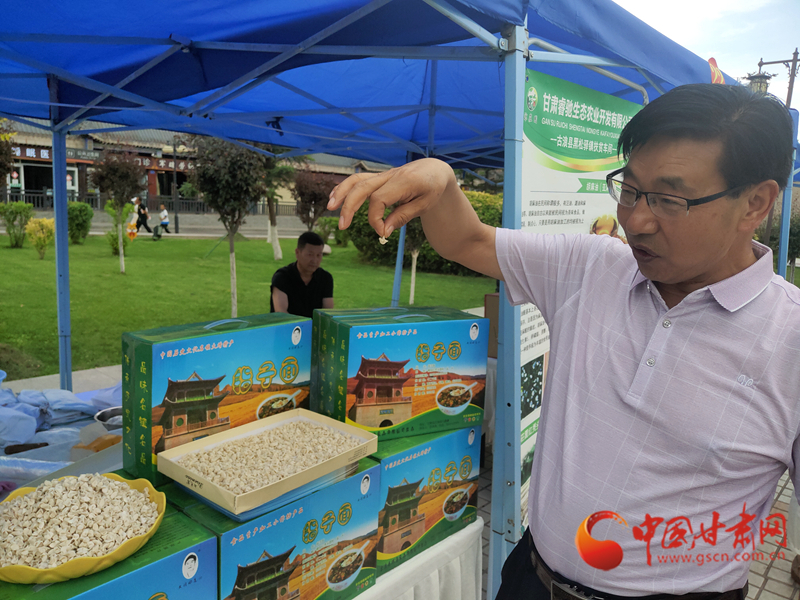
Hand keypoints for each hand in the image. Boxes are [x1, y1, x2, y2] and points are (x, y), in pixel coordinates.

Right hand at [328, 158, 452, 236]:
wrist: (433, 170)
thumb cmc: (431, 188)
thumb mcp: (424, 205)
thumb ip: (403, 217)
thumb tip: (383, 231)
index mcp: (404, 181)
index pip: (379, 199)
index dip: (376, 218)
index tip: (382, 233)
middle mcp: (390, 175)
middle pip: (362, 188)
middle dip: (349, 207)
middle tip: (342, 226)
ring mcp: (382, 175)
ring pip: (356, 180)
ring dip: (341, 193)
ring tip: (330, 207)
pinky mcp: (379, 177)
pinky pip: (358, 180)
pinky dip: (345, 187)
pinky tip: (335, 197)